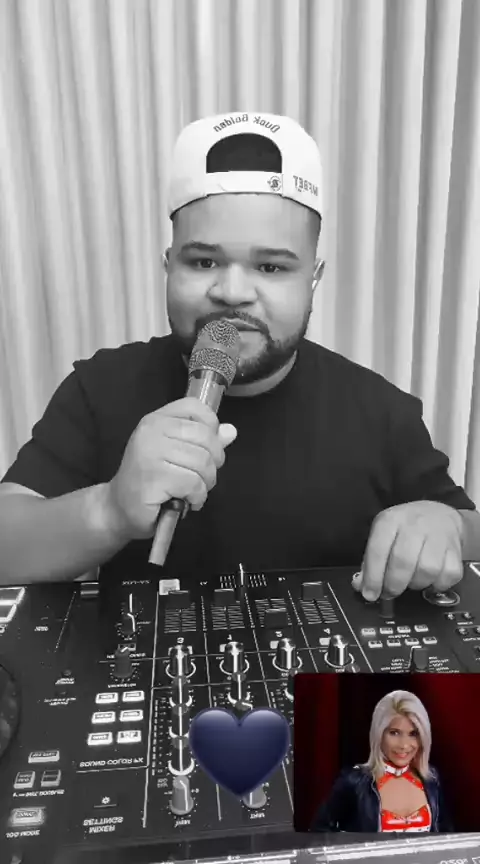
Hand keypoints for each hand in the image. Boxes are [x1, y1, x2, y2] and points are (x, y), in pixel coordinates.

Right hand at [105, 397, 236, 540]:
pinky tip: (188, 501)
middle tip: (203, 477)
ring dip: (205, 483)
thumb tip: (231, 431)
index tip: (207, 447)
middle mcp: (152, 430)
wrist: (118, 508)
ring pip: (202, 462)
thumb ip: (203, 441)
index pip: (195, 407)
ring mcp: (150, 453)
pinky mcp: (154, 477)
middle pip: (205, 438)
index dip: (211, 425)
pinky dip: (198, 497)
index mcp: (156, 419)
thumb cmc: (149, 480)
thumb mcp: (176, 455)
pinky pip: (194, 484)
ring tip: (194, 491)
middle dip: (213, 462)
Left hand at [353, 501, 463, 599]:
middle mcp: (415, 525)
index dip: (373, 577)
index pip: (378, 550)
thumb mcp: (383, 535)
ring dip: (416, 584)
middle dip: (393, 585)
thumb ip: (370, 561)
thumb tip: (361, 586)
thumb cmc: (406, 528)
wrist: (439, 514)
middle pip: (403, 562)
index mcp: (391, 520)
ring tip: (411, 581)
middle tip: (389, 593)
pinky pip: (449, 575)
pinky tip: (430, 581)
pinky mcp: (455, 549)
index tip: (370, 594)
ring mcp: (438, 536)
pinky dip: (438, 585)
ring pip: (427, 570)